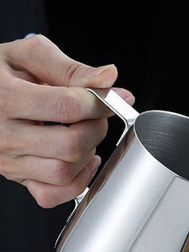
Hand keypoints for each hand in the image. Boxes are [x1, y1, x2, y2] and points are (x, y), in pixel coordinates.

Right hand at [0, 34, 134, 206]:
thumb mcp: (26, 56)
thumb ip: (70, 68)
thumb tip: (109, 78)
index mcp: (6, 97)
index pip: (68, 106)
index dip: (100, 103)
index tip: (114, 98)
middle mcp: (4, 134)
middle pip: (70, 144)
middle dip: (96, 128)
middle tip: (94, 115)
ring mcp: (8, 161)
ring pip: (63, 173)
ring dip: (86, 154)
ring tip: (82, 133)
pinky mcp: (14, 177)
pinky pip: (50, 195)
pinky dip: (75, 183)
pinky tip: (79, 161)